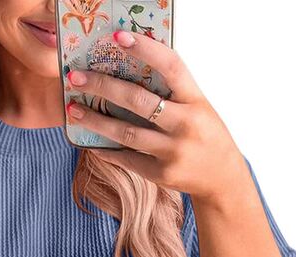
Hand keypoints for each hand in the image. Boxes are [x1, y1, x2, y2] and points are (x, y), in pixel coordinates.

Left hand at [65, 29, 248, 203]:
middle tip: (76, 78)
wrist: (222, 179)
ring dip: (95, 120)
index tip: (118, 37)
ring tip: (73, 110)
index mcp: (196, 101)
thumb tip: (131, 71)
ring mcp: (172, 152)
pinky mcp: (161, 174)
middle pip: (137, 100)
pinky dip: (105, 148)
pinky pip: (126, 158)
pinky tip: (89, 139)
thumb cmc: (205, 135)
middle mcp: (185, 125)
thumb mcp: (198, 108)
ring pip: (126, 133)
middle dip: (103, 86)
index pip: (170, 67)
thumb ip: (172, 93)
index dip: (145, 49)